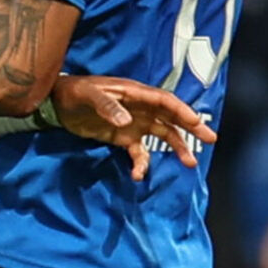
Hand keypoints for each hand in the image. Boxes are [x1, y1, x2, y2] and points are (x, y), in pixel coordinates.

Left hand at [41, 73, 214, 180]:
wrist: (56, 103)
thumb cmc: (74, 92)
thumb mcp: (88, 95)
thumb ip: (107, 106)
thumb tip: (127, 121)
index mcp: (135, 93)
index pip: (165, 101)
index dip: (182, 111)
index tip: (196, 123)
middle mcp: (140, 108)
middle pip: (171, 117)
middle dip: (191, 128)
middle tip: (210, 139)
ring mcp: (134, 124)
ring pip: (162, 135)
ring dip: (176, 148)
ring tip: (189, 163)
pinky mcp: (123, 138)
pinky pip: (139, 152)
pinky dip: (142, 163)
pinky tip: (139, 175)